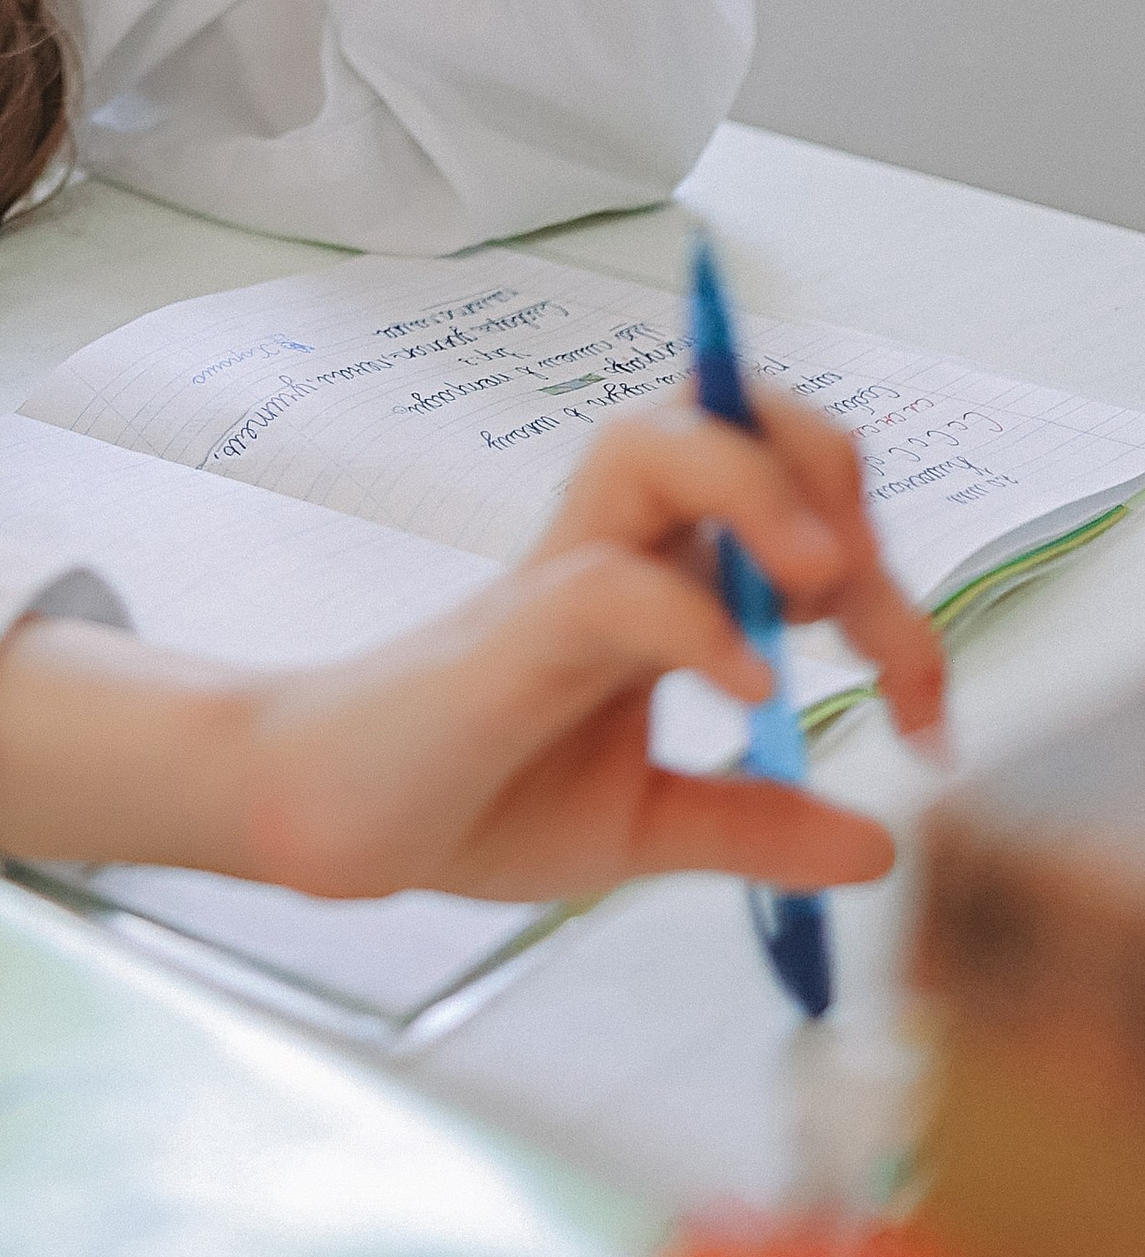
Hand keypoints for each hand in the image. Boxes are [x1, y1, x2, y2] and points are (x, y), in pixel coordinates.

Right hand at [0, 392, 945, 904]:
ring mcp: (558, 578)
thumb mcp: (641, 827)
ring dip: (759, 485)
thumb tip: (875, 842)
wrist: (330, 817)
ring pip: (656, 442)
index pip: (782, 493)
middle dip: (828, 474)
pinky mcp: (510, 632)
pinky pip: (612, 583)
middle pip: (725, 415)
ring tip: (824, 580)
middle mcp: (613, 550)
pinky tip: (745, 687)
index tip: (926, 703)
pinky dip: (695, 621)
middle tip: (874, 606)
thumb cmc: (466, 789)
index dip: (880, 574)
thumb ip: (750, 823)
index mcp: (655, 579)